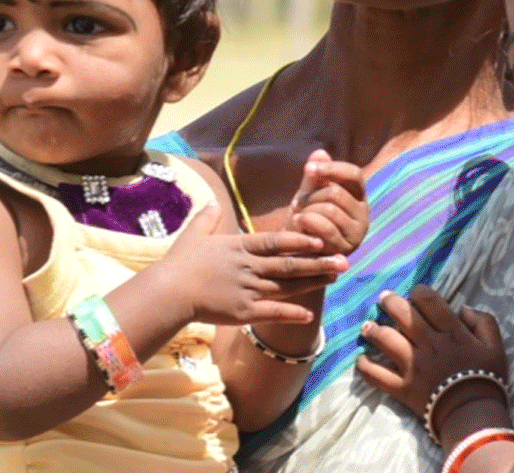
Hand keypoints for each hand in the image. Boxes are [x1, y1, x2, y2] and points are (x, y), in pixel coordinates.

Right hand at [160, 201, 348, 326]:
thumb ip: (207, 217)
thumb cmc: (179, 263)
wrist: (168, 293)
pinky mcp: (243, 311)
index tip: (322, 237)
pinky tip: (310, 313)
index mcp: (240, 246)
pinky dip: (291, 314)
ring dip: (313, 282)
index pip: (276, 241)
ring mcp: (247, 289)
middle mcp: (248, 267)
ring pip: (287, 286)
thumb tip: (214, 200)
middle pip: (289, 264)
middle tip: (344, 260)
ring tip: (335, 278)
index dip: (301, 239)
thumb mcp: (194, 234)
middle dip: (319, 262)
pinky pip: (272, 313)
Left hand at [287, 149, 368, 255]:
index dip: (332, 169)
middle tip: (296, 204)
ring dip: (307, 211)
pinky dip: (307, 223)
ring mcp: (357, 234)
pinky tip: (297, 224)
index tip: (309, 169)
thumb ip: (315, 176)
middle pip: (336, 192)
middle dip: (310, 196)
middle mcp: (364, 215)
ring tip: (298, 217)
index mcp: (359, 197)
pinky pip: (325, 227)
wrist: (298, 251)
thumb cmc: (306, 218)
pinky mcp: (345, 249)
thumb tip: (320, 153)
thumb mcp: (309, 193)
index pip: (354, 174)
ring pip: (330, 209)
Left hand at [356, 284, 507, 423]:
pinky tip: (362, 359)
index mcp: (451, 332)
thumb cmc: (486, 379)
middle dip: (390, 302)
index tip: (414, 293)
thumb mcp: (495, 346)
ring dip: (373, 330)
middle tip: (383, 298)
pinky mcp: (402, 387)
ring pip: (386, 340)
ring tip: (367, 326)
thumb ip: (483, 321)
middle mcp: (428, 344)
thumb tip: (464, 307)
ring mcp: (413, 366)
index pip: (429, 302)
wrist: (474, 415)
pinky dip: (366, 367)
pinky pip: (378, 375)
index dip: (419, 292)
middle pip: (403, 315)